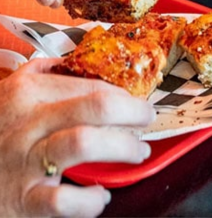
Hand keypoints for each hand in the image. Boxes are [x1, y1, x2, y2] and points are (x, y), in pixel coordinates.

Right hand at [0, 58, 154, 216]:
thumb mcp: (12, 89)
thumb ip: (44, 70)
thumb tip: (78, 61)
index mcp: (30, 92)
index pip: (91, 86)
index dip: (124, 95)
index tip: (138, 102)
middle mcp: (29, 121)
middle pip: (95, 107)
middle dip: (132, 111)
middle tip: (146, 118)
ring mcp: (26, 160)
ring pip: (84, 143)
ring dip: (122, 147)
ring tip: (138, 151)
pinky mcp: (22, 199)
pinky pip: (62, 202)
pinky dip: (89, 201)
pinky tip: (100, 195)